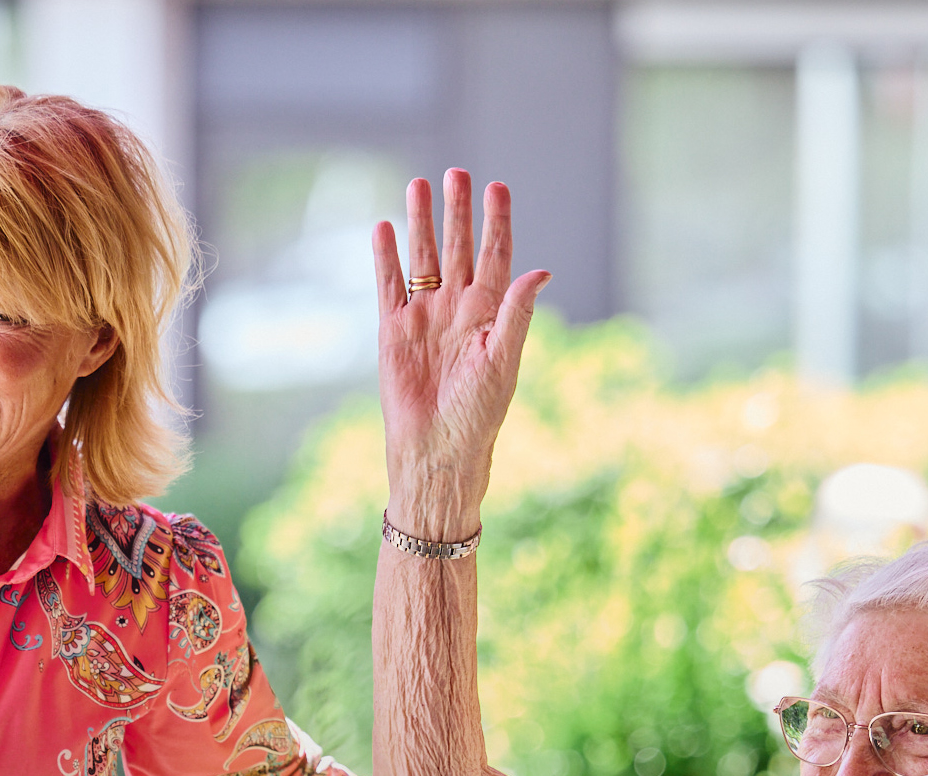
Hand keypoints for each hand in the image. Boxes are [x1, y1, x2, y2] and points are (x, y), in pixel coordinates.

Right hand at [372, 170, 549, 540]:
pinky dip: (386, 257)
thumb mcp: (504, 360)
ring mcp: (424, 317)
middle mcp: (457, 309)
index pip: (496, 256)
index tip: (497, 188)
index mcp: (490, 314)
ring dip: (422, 223)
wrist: (436, 450)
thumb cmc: (478, 414)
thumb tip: (542, 269)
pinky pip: (388, 285)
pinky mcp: (393, 331)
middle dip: (457, 212)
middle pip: (457, 248)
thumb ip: (517, 312)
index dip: (497, 223)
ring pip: (422, 259)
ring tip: (420, 185)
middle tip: (458, 173)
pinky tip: (385, 228)